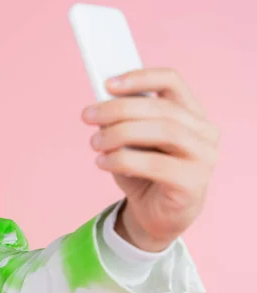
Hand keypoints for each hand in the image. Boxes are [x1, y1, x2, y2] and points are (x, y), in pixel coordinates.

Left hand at [81, 67, 219, 251]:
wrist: (155, 215)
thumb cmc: (143, 172)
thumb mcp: (131, 141)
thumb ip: (123, 122)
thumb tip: (99, 107)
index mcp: (191, 113)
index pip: (172, 81)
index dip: (140, 77)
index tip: (107, 84)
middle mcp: (204, 131)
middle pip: (161, 107)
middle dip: (118, 109)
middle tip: (88, 115)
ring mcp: (204, 157)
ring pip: (162, 131)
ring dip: (120, 134)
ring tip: (95, 142)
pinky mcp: (193, 183)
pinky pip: (155, 164)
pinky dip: (123, 160)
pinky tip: (103, 162)